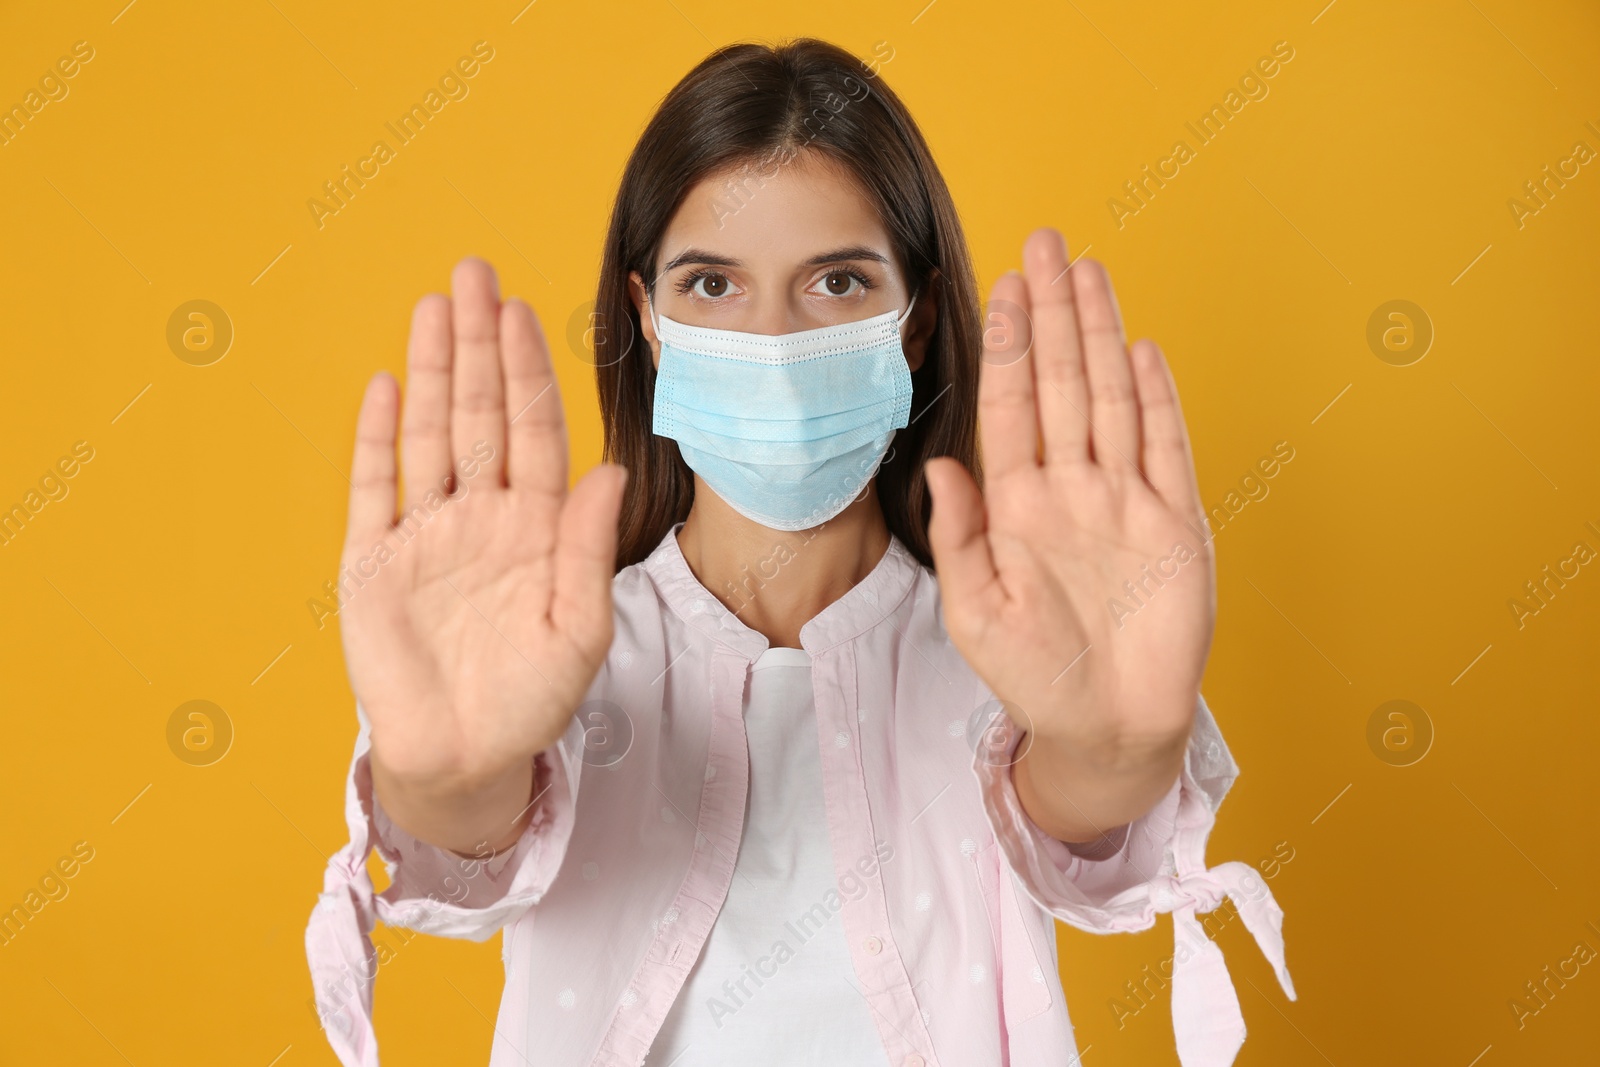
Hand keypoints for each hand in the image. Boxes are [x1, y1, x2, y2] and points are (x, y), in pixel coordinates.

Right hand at [341, 258, 626, 853]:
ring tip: (433, 307)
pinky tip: (385, 385)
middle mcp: (482, 516)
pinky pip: (375, 489)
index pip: (534, 432)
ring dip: (430, 372)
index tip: (524, 313)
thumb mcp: (580, 631)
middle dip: (478, 344)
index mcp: (536, 528)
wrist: (464, 759)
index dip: (528, 373)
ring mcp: (426, 534)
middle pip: (479, 414)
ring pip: (429, 434)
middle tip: (475, 272)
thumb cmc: (533, 700)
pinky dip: (377, 439)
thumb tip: (610, 473)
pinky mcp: (373, 562)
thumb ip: (589, 551)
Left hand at [925, 229, 1213, 843]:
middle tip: (1044, 242)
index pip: (1011, 407)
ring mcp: (1124, 501)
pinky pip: (1165, 450)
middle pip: (1062, 383)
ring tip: (1087, 272)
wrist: (1107, 728)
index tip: (1001, 288)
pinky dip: (1158, 401)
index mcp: (1018, 506)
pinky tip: (1142, 351)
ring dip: (1100, 335)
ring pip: (1111, 399)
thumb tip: (940, 466)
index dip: (1009, 346)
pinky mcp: (1174, 525)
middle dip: (1052, 313)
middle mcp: (1071, 490)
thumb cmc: (1034, 675)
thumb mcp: (975, 612)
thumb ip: (960, 538)